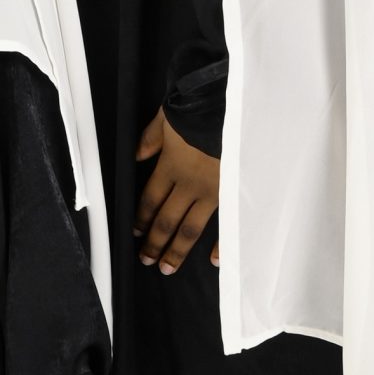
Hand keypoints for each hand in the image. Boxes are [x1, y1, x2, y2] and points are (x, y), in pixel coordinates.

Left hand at [133, 108, 219, 273]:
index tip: (135, 232)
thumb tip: (137, 156)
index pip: (151, 199)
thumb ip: (151, 138)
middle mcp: (189, 184)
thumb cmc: (202, 107)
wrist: (237, 107)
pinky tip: (213, 260)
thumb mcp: (169, 116)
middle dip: (154, 242)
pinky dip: (220, 245)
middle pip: (166, 219)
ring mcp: (213, 191)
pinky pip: (226, 224)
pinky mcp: (234, 192)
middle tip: (146, 260)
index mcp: (171, 165)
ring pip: (190, 228)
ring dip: (176, 251)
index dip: (141, 218)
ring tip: (167, 267)